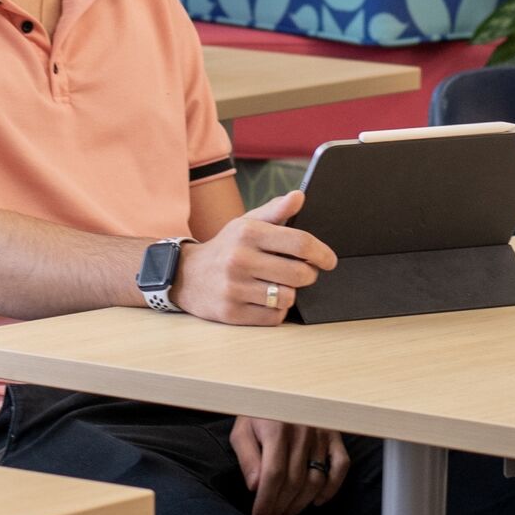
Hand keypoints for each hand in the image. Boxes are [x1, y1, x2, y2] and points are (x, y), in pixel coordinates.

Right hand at [174, 191, 337, 324]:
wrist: (186, 275)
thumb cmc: (226, 248)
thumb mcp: (246, 224)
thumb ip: (275, 210)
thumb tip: (299, 196)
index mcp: (248, 233)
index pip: (300, 243)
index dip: (322, 253)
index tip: (329, 260)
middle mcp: (240, 259)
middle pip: (299, 274)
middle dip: (309, 275)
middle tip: (304, 273)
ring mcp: (234, 287)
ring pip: (287, 297)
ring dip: (290, 294)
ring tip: (279, 286)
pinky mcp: (231, 312)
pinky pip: (273, 317)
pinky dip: (276, 310)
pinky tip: (266, 300)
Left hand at [233, 418, 351, 514]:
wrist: (282, 386)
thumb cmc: (260, 410)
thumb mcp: (242, 429)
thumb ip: (247, 457)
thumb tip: (255, 486)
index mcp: (277, 428)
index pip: (273, 475)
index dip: (266, 501)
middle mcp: (302, 432)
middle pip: (294, 482)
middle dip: (280, 507)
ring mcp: (321, 434)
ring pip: (316, 480)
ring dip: (300, 504)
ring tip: (285, 514)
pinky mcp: (334, 436)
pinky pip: (340, 467)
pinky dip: (331, 488)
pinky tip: (317, 501)